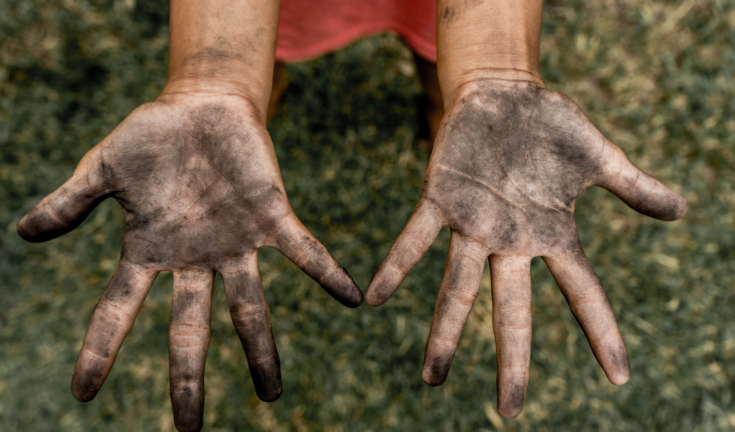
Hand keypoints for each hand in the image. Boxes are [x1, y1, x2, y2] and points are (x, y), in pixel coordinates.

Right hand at [18, 95, 362, 430]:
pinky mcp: (272, 216)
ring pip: (249, 307)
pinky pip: (305, 252)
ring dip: (261, 350)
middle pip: (190, 329)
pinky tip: (353, 299)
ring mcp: (236, 242)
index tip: (83, 394)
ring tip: (272, 394)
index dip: (100, 349)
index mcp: (150, 250)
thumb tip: (22, 233)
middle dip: (189, 378)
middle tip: (191, 428)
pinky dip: (326, 273)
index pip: (118, 310)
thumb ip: (71, 202)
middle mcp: (195, 258)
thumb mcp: (103, 168)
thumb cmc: (153, 137)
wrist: (200, 105)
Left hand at [365, 79, 686, 417]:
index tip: (619, 378)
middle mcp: (509, 241)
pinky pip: (415, 238)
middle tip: (510, 409)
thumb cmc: (551, 127)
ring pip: (457, 288)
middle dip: (511, 359)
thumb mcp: (601, 158)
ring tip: (431, 378)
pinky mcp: (440, 198)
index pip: (582, 292)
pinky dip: (397, 265)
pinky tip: (375, 297)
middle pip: (511, 310)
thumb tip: (682, 210)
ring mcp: (472, 224)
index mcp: (550, 234)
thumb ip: (633, 188)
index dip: (602, 333)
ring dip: (444, 332)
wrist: (505, 91)